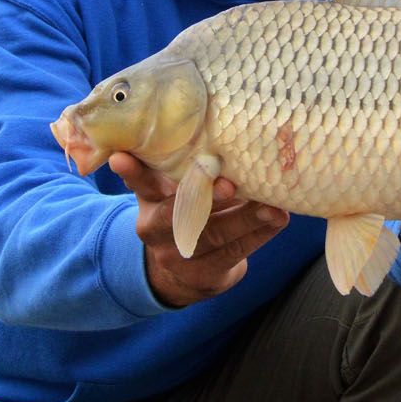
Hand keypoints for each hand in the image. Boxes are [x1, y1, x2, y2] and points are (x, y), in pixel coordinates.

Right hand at [110, 151, 289, 307]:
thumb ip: (184, 166)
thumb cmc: (186, 210)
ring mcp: (178, 256)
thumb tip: (223, 125)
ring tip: (272, 205)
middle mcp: (156, 229)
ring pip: (213, 236)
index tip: (122, 156)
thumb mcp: (174, 190)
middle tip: (228, 184)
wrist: (184, 272)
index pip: (140, 184)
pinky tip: (278, 219)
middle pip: (176, 215)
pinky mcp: (204, 276)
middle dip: (204, 198)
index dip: (133, 172)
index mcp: (148, 200)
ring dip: (245, 218)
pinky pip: (234, 253)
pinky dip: (259, 234)